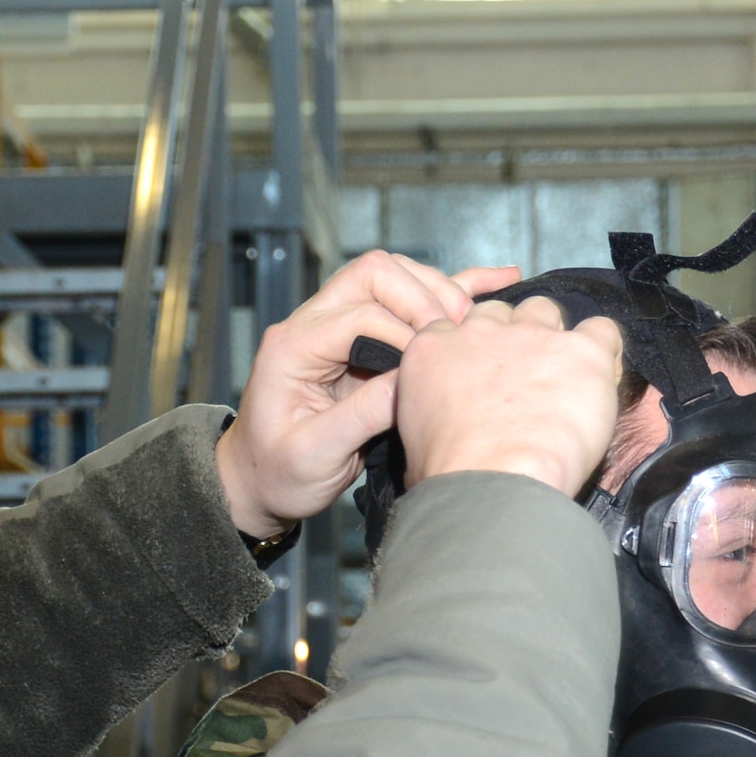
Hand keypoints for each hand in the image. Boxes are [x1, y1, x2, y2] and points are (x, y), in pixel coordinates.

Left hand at [216, 251, 518, 540]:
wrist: (259, 483)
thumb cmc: (278, 474)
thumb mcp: (314, 455)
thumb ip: (360, 416)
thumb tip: (409, 381)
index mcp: (293, 346)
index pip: (360, 313)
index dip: (403, 334)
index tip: (430, 369)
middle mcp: (312, 323)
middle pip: (376, 273)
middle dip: (422, 297)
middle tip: (455, 336)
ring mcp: (336, 324)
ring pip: (393, 276)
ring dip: (436, 292)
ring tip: (471, 324)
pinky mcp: (361, 337)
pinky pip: (406, 298)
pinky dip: (449, 289)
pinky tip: (495, 280)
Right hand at [396, 297, 622, 495]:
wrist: (495, 484)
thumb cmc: (448, 476)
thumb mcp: (413, 439)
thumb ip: (426, 408)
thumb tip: (431, 414)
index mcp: (433, 349)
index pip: (452, 328)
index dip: (469, 352)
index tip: (478, 379)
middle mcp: (481, 332)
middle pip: (500, 314)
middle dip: (509, 338)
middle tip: (519, 381)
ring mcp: (534, 336)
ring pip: (545, 311)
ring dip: (551, 337)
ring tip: (560, 376)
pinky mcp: (581, 350)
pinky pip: (601, 330)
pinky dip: (602, 349)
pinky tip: (595, 379)